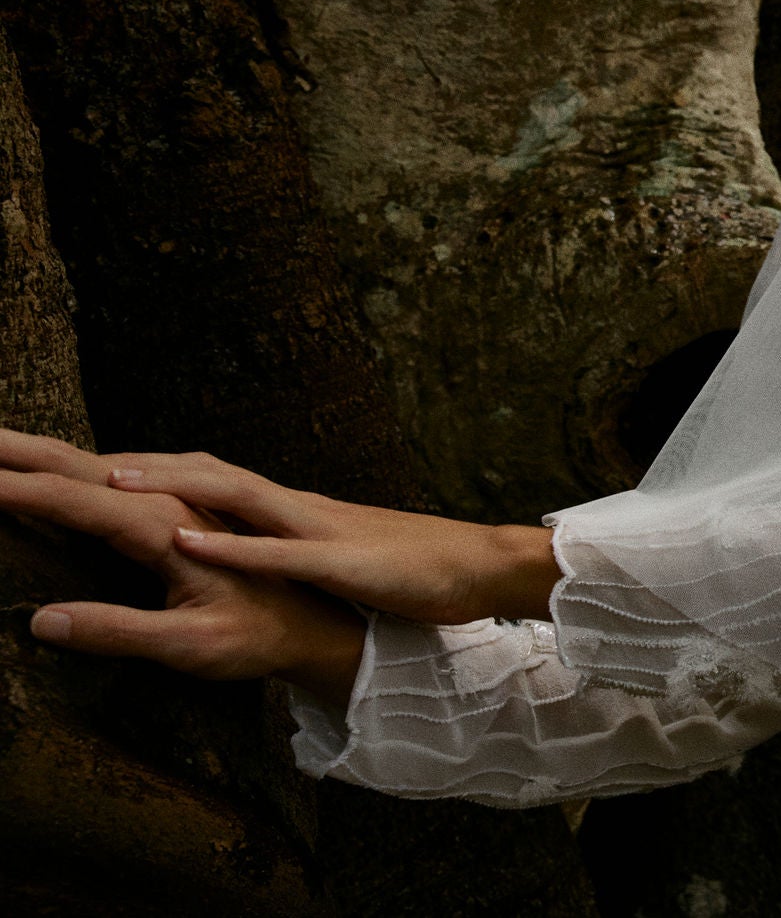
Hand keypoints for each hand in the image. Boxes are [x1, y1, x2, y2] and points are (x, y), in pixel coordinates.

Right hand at [0, 429, 366, 703]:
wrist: (318, 621)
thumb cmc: (257, 637)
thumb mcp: (188, 647)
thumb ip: (117, 631)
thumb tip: (41, 619)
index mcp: (164, 525)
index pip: (71, 498)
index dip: (13, 487)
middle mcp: (168, 499)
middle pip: (77, 465)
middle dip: (18, 451)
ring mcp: (176, 498)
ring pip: (94, 464)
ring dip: (40, 453)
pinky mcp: (180, 506)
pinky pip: (115, 475)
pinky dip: (72, 467)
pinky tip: (53, 469)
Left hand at [91, 442, 561, 625]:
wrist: (481, 565)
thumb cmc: (405, 571)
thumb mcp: (324, 560)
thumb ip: (277, 550)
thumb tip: (221, 547)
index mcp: (283, 511)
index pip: (194, 479)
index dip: (130, 470)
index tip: (61, 465)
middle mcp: (291, 507)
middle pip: (194, 471)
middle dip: (125, 463)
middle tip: (54, 455)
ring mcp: (317, 528)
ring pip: (231, 494)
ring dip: (168, 483)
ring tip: (104, 480)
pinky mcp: (346, 561)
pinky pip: (280, 550)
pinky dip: (231, 543)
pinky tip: (187, 539)